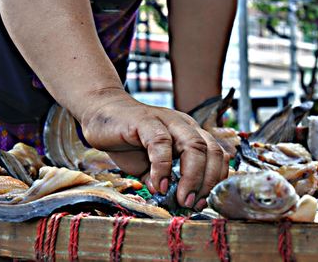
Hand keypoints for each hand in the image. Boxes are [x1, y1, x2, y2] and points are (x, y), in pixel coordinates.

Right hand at [80, 88, 229, 208]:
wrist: (101, 114)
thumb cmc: (128, 140)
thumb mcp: (148, 167)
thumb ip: (162, 179)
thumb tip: (174, 199)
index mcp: (189, 134)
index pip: (216, 154)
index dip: (215, 179)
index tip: (203, 201)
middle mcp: (183, 125)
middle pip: (210, 150)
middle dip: (207, 181)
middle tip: (193, 203)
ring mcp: (166, 120)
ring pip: (194, 145)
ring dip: (192, 176)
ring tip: (182, 198)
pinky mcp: (146, 120)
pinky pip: (161, 143)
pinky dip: (163, 167)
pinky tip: (157, 185)